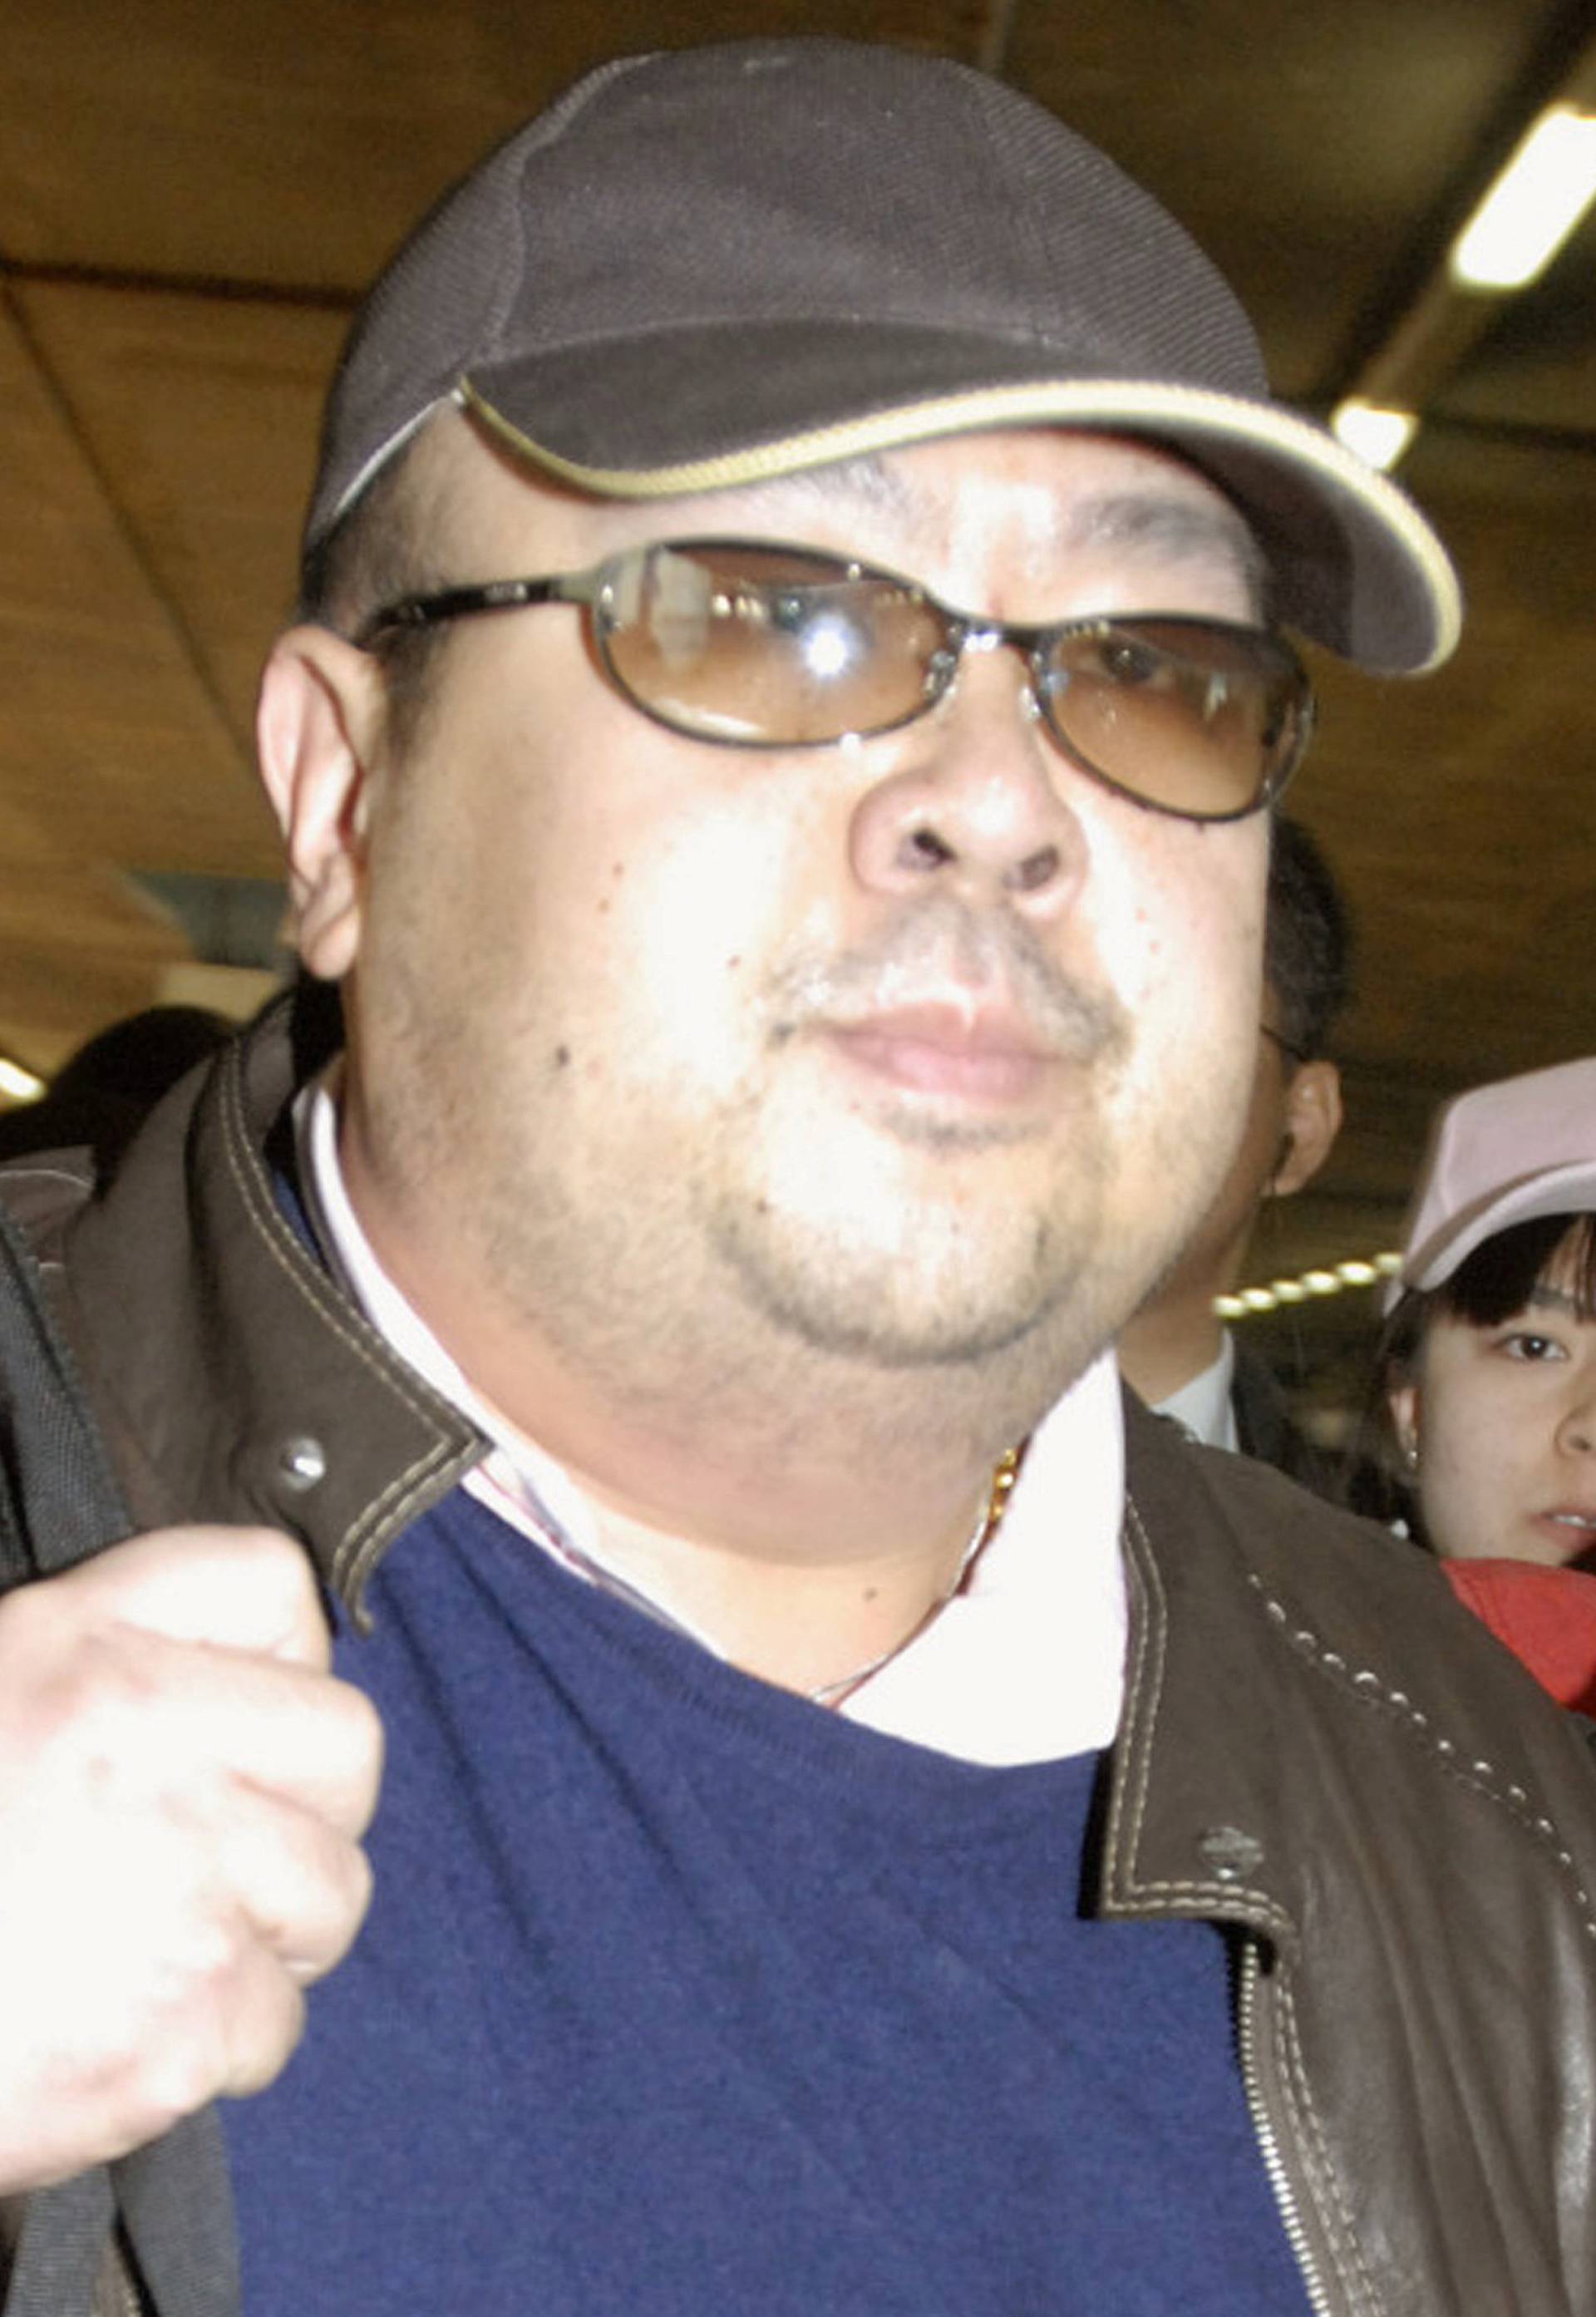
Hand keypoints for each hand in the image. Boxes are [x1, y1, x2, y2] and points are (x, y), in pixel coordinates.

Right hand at [0, 1526, 381, 2192]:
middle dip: (301, 1805)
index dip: (273, 1657)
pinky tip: (128, 2025)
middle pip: (345, 1747)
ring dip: (267, 1931)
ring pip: (331, 1894)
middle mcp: (147, 1747)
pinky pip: (274, 2022)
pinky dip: (216, 2043)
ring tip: (160, 1943)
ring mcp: (180, 1887)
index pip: (276, 1588)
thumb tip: (257, 1652)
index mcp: (86, 1653)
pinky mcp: (184, 2024)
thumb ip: (113, 1649)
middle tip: (220, 1851)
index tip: (242, 1712)